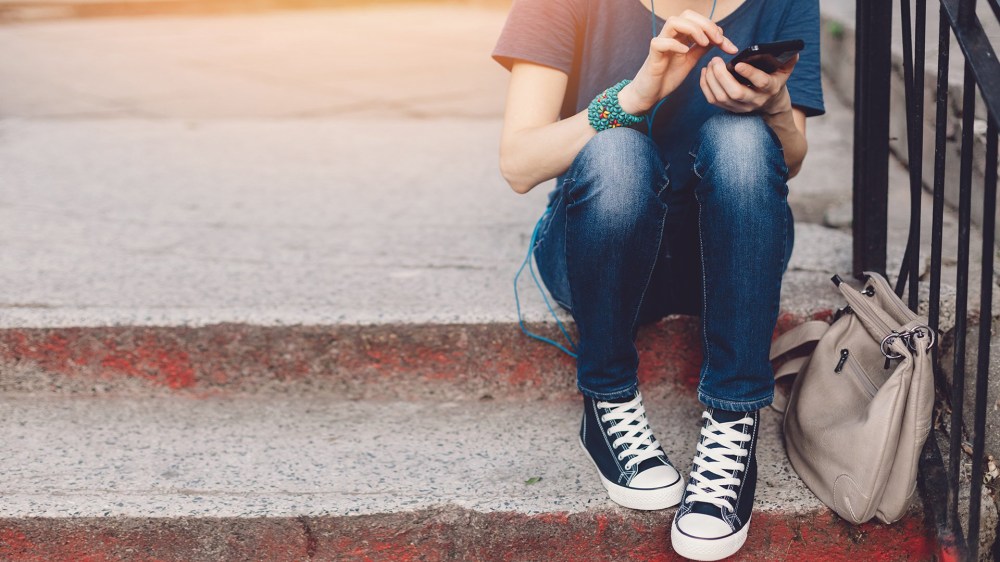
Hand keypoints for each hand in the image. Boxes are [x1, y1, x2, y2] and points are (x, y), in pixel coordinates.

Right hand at [619, 10, 738, 114]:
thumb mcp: (690, 60)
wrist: (651, 93)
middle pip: (687, 15)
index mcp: (680, 36)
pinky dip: (674, 44)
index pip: (698, 20)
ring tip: (703, 43)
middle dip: (706, 24)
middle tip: (718, 40)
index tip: (728, 45)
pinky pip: (660, 42)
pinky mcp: (653, 56)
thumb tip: (718, 38)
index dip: (715, 28)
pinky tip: (685, 52)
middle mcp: (670, 36)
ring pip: (674, 22)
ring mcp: (661, 44)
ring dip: (692, 30)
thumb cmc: (668, 76)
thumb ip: (701, 48)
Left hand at [699, 54, 797, 114]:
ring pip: (721, 97)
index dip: (750, 74)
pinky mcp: (729, 109)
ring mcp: (741, 107)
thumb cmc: (775, 82)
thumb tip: (794, 52)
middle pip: (735, 92)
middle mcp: (755, 100)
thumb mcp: (784, 72)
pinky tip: (705, 73)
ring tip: (710, 64)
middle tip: (715, 60)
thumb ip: (788, 62)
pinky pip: (713, 100)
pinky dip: (706, 86)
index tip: (738, 64)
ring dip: (711, 80)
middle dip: (722, 76)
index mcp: (770, 89)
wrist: (769, 106)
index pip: (760, 83)